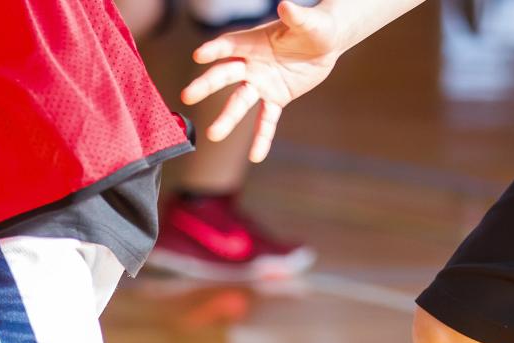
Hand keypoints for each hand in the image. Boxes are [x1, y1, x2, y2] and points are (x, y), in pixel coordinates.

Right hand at [179, 1, 341, 162]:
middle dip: (206, 86)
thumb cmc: (315, 26)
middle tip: (187, 97)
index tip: (199, 56)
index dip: (215, 50)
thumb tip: (287, 6)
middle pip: (225, 75)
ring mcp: (261, 83)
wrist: (326, 43)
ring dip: (227, 119)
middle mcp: (251, 64)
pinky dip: (262, 138)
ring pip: (240, 102)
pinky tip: (255, 156)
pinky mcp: (275, 98)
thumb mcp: (309, 21)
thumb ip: (296, 16)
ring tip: (213, 135)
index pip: (230, 45)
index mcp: (254, 41)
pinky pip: (266, 121)